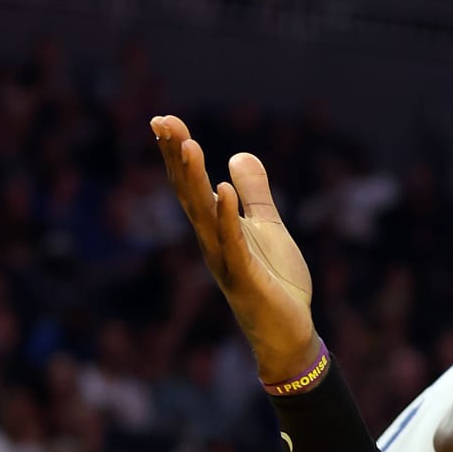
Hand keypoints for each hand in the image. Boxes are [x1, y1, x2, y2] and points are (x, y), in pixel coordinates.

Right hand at [151, 115, 318, 380]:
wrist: (290, 332)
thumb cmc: (276, 283)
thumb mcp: (268, 227)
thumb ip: (255, 194)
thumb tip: (240, 154)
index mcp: (217, 227)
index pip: (192, 184)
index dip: (177, 153)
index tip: (164, 119)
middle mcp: (213, 241)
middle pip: (189, 193)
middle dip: (176, 158)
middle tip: (163, 121)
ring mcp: (226, 260)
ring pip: (204, 214)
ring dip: (195, 180)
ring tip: (187, 144)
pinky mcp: (246, 278)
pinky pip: (233, 244)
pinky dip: (228, 217)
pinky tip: (224, 190)